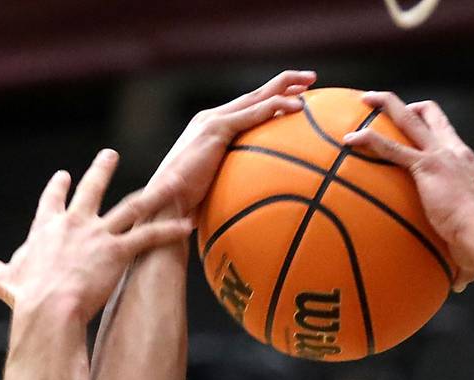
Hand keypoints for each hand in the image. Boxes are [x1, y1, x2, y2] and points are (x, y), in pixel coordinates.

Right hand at [0, 150, 192, 321]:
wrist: (47, 309)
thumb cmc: (25, 297)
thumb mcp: (1, 278)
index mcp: (47, 228)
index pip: (52, 201)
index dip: (58, 189)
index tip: (62, 176)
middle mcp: (75, 223)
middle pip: (91, 190)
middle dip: (101, 171)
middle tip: (109, 155)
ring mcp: (99, 235)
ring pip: (130, 207)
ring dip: (149, 193)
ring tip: (164, 180)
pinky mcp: (119, 250)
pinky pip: (150, 237)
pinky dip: (169, 231)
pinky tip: (187, 225)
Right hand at [152, 70, 316, 214]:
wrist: (163, 205)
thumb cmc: (184, 207)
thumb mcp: (211, 190)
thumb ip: (229, 183)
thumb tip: (250, 201)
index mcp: (209, 129)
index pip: (246, 108)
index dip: (270, 98)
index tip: (295, 95)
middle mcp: (210, 118)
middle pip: (254, 95)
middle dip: (283, 83)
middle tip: (309, 78)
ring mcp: (212, 121)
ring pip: (257, 97)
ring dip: (285, 86)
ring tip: (310, 82)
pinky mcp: (215, 129)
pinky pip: (254, 114)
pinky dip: (276, 107)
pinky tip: (298, 107)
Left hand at [342, 92, 473, 289]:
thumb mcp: (469, 246)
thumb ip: (459, 259)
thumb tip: (456, 286)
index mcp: (467, 167)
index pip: (448, 141)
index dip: (432, 133)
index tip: (415, 136)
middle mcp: (455, 153)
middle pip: (432, 116)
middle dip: (409, 108)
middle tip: (387, 106)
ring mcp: (440, 155)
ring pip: (410, 118)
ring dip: (386, 105)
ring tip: (364, 99)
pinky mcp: (426, 166)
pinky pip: (391, 148)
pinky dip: (369, 141)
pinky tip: (348, 140)